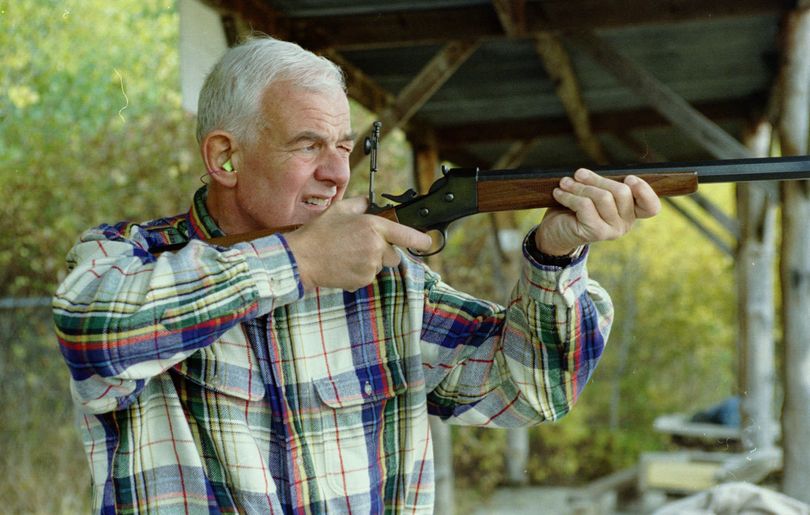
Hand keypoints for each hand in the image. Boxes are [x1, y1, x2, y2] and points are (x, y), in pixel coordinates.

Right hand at [285, 197, 432, 290]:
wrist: (302, 259)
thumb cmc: (318, 233)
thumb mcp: (339, 210)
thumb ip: (359, 204)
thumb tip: (369, 202)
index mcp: (373, 227)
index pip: (406, 234)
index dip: (421, 239)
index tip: (428, 241)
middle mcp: (376, 247)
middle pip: (393, 254)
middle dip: (383, 252)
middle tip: (361, 246)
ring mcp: (370, 266)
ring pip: (379, 266)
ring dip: (370, 262)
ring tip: (347, 255)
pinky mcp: (362, 281)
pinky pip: (368, 277)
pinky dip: (359, 273)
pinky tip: (344, 265)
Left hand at [535, 168, 660, 255]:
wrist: (556, 233)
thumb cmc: (576, 210)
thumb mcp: (593, 195)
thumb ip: (603, 185)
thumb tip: (593, 172)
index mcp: (631, 212)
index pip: (651, 206)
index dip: (644, 190)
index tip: (629, 178)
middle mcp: (626, 224)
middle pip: (622, 192)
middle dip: (597, 179)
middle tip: (578, 174)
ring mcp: (613, 230)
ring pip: (603, 197)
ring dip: (580, 186)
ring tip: (565, 183)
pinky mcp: (597, 233)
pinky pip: (586, 205)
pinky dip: (569, 196)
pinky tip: (559, 193)